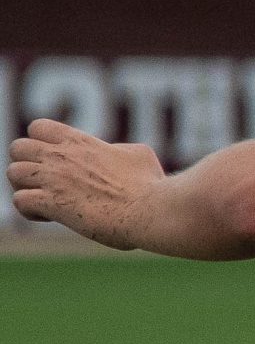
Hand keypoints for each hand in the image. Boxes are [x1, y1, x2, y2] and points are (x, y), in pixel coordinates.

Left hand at [8, 120, 164, 247]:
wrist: (151, 210)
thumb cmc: (151, 186)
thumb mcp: (139, 154)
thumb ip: (118, 150)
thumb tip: (117, 152)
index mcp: (80, 143)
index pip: (38, 127)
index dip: (41, 142)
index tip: (58, 161)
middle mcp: (61, 157)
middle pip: (17, 147)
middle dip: (28, 164)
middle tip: (48, 182)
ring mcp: (54, 180)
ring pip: (13, 173)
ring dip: (25, 187)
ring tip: (46, 199)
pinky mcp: (52, 204)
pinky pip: (20, 201)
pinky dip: (29, 210)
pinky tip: (49, 217)